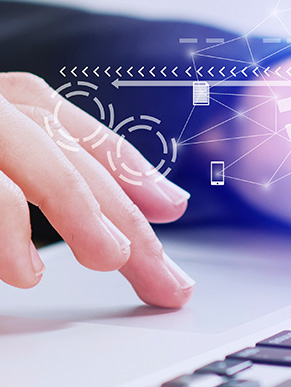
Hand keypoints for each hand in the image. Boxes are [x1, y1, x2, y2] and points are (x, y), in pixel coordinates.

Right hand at [0, 73, 194, 306]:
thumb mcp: (12, 158)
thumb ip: (70, 170)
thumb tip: (165, 202)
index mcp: (21, 106)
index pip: (93, 141)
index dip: (138, 175)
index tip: (176, 209)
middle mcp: (3, 108)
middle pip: (83, 165)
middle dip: (130, 226)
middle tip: (167, 280)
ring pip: (48, 171)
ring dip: (86, 220)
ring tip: (111, 260)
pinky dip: (12, 236)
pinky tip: (27, 273)